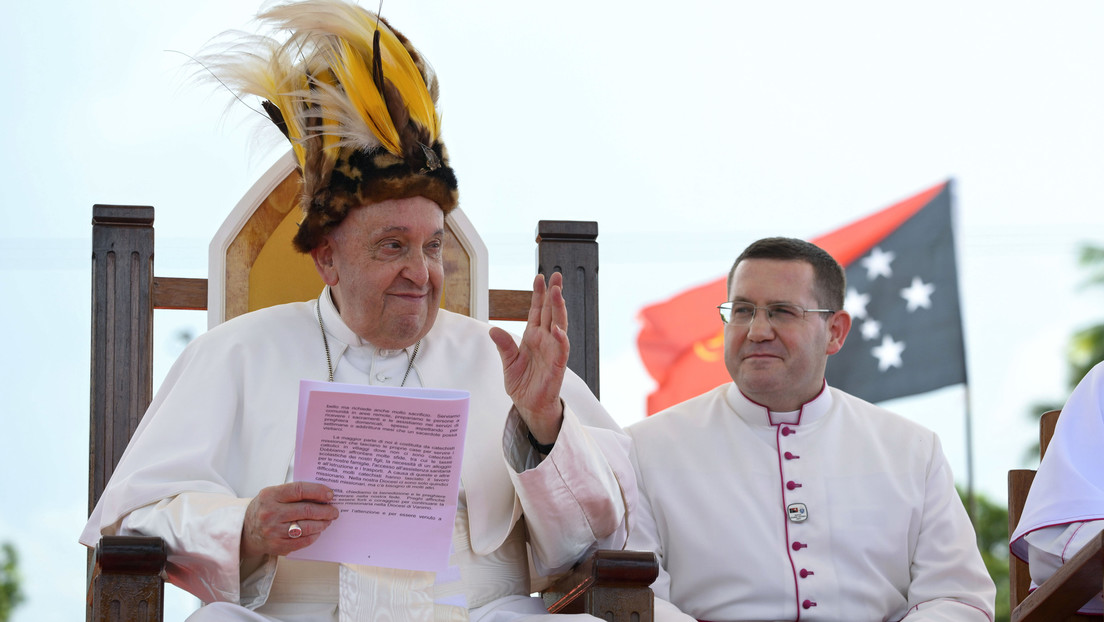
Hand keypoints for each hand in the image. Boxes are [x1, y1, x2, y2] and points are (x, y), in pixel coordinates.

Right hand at [241, 482, 338, 557]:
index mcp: (270, 495)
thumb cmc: (264, 509)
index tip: (330, 494)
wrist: (245, 531)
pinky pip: (302, 542)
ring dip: (322, 524)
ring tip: (328, 521)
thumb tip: (322, 494)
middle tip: (334, 511)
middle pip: (306, 510)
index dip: (318, 491)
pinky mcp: (277, 546)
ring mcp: (273, 531)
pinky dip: (313, 536)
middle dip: (325, 511)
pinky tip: (317, 531)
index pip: (300, 490)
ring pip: (307, 527)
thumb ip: (293, 493)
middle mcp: (270, 513)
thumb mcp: (272, 495)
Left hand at [489, 272, 568, 443]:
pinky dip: (561, 338)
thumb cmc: (522, 383)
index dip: (539, 294)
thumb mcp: (508, 362)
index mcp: (533, 336)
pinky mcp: (558, 364)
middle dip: (554, 293)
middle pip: (551, 312)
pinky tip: (557, 328)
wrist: (529, 405)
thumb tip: (492, 329)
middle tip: (556, 275)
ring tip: (557, 292)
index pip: (537, 310)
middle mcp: (545, 339)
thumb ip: (504, 345)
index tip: (540, 277)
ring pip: (559, 324)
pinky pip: (561, 348)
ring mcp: (553, 350)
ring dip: (559, 309)